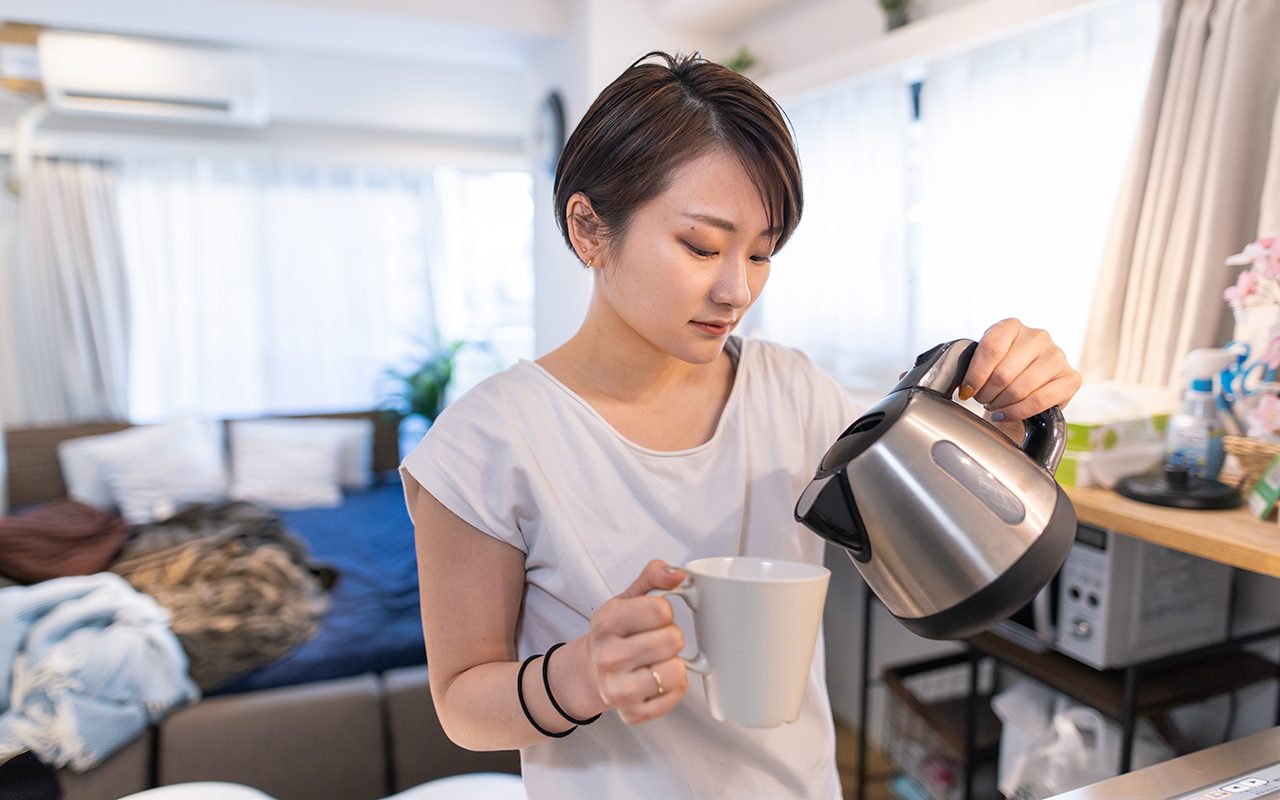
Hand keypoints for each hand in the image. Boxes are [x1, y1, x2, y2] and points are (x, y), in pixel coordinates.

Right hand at [586, 560, 688, 724]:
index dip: (664, 612)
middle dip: (671, 637)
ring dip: (674, 663)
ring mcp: (618, 689)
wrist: (589, 672)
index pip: (661, 609)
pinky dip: (674, 687)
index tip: (652, 618)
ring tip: (656, 661)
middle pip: (673, 640)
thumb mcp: (627, 599)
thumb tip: (679, 573)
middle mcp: (608, 657)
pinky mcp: (632, 713)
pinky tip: (657, 680)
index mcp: (606, 622)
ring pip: (677, 671)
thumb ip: (654, 577)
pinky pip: (676, 695)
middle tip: (655, 641)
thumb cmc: (614, 634)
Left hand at [960, 318, 1081, 421]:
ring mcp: (1057, 356)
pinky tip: (1005, 414)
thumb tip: (964, 387)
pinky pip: (1039, 401)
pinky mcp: (1071, 378)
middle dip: (986, 393)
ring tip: (993, 406)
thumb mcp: (985, 360)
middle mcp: (1038, 337)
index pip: (991, 349)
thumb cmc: (1002, 370)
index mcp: (1012, 326)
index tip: (967, 390)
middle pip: (1003, 373)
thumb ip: (974, 365)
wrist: (1028, 385)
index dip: (975, 375)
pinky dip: (1017, 412)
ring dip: (1000, 404)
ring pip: (1020, 389)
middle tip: (981, 400)